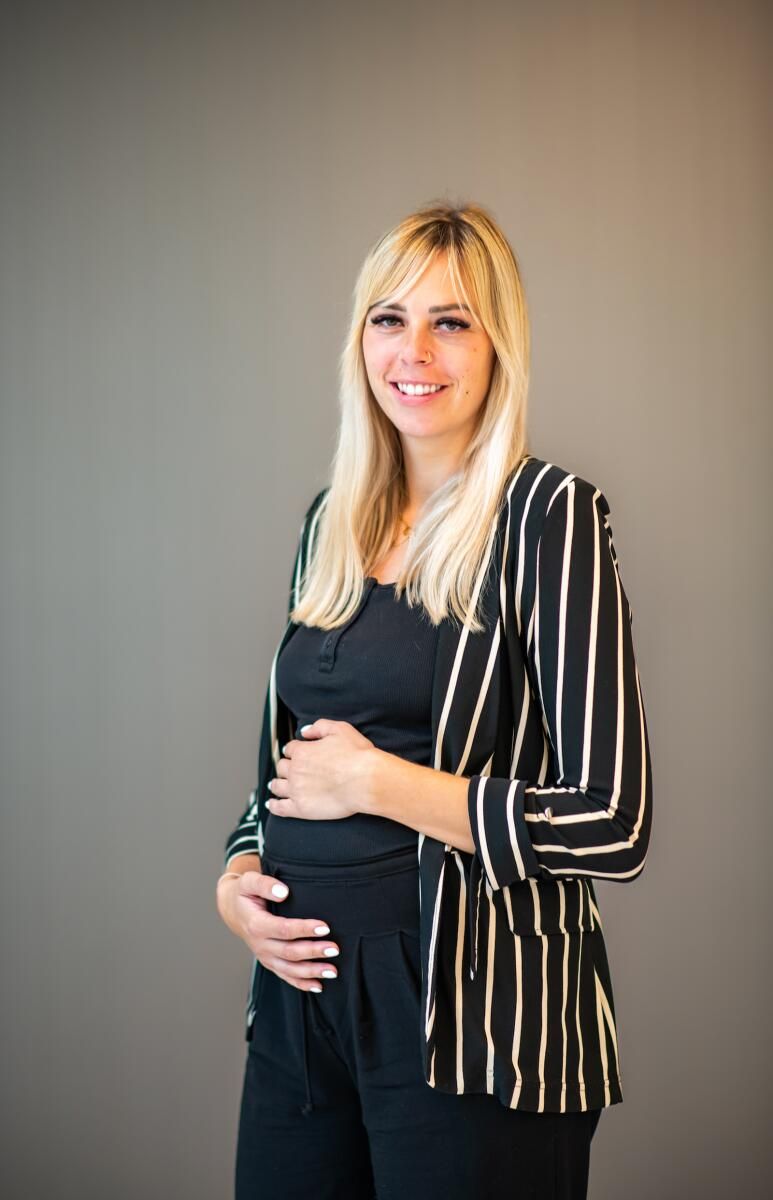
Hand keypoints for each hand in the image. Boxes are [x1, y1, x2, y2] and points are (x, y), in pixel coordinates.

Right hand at [217, 871, 339, 992]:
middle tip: (334, 949)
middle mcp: (260, 944)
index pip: (283, 929)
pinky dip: (301, 984)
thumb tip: (283, 892)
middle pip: (290, 952)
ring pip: (289, 969)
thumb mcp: (249, 881)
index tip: (325, 927)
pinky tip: (318, 986)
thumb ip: (265, 884)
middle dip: (313, 952)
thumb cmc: (244, 893)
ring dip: (312, 972)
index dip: (304, 929)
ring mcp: (264, 956)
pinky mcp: (269, 962)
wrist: (233, 909)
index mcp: (256, 924)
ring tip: (332, 971)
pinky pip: (285, 976)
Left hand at [267, 718, 375, 820]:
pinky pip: (280, 808)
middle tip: (288, 769)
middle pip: (282, 767)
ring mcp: (296, 790)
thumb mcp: (340, 729)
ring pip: (277, 786)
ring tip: (276, 785)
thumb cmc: (357, 755)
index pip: (290, 749)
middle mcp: (295, 770)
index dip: (294, 750)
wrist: (366, 781)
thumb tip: (305, 731)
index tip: (296, 753)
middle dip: (285, 766)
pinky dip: (273, 805)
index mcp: (303, 751)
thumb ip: (319, 727)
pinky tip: (272, 804)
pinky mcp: (301, 808)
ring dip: (276, 784)